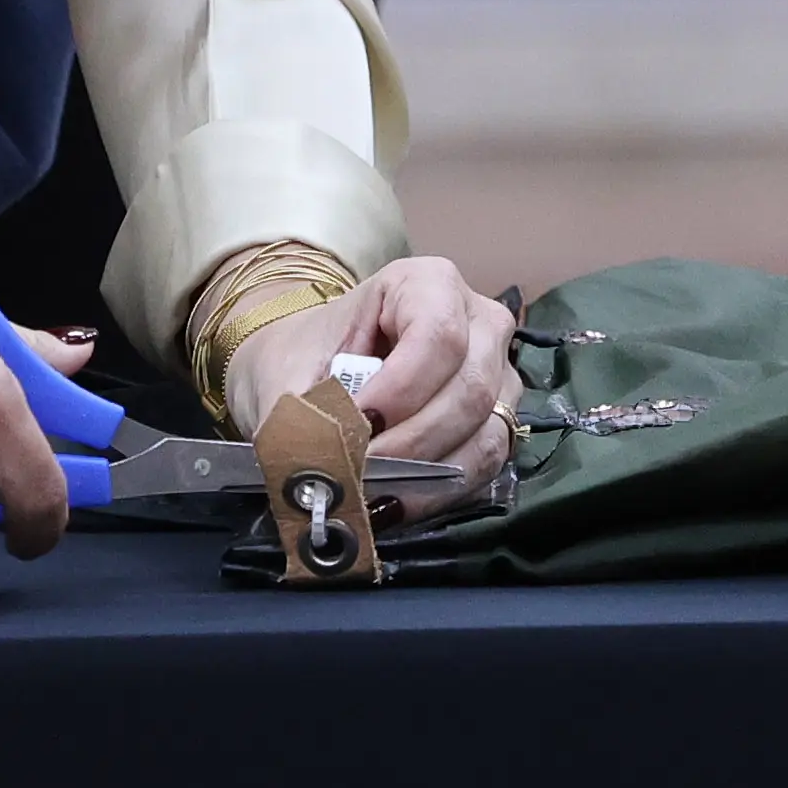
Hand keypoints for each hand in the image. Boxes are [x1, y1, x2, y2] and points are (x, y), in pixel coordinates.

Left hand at [223, 255, 522, 488]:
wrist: (309, 365)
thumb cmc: (304, 356)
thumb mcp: (290, 375)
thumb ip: (303, 420)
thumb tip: (316, 475)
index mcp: (427, 284)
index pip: (438, 336)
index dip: (402, 391)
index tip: (357, 427)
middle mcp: (478, 320)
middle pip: (470, 389)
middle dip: (411, 444)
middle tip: (358, 474)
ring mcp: (497, 371)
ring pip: (486, 433)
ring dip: (427, 476)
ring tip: (371, 496)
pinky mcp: (496, 419)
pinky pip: (486, 463)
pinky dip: (440, 491)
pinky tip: (393, 503)